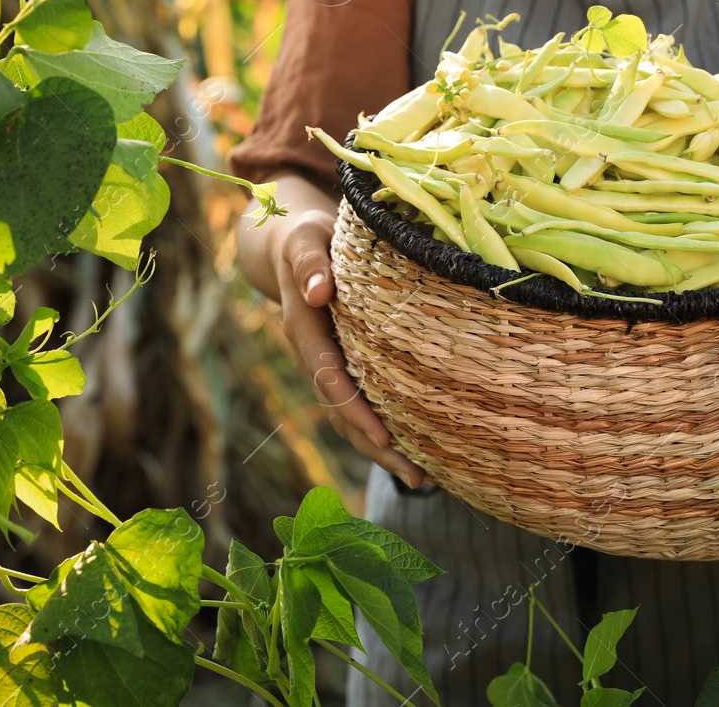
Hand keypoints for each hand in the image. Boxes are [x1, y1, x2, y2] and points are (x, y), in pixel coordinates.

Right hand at [250, 184, 426, 488]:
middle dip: (377, 447)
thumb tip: (320, 291)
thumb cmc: (308, 236)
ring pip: (352, 417)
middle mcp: (313, 356)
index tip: (381, 437)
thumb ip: (310, 264)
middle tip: (417, 478)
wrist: (292, 244)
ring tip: (426, 482)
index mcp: (304, 328)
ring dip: (384, 452)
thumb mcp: (305, 239)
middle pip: (343, 410)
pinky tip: (421, 452)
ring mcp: (327, 365)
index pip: (329, 375)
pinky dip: (386, 432)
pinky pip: (362, 405)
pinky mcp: (343, 367)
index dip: (353, 407)